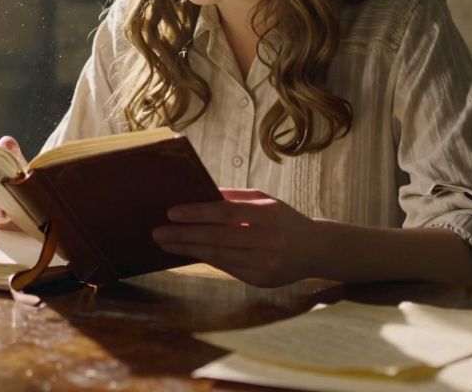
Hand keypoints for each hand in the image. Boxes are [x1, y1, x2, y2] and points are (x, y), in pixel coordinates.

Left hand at [152, 188, 320, 286]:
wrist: (314, 249)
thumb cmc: (282, 219)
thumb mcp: (264, 201)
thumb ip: (234, 197)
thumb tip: (200, 192)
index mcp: (267, 213)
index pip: (225, 212)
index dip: (197, 213)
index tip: (171, 213)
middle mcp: (267, 239)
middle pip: (218, 237)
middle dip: (184, 235)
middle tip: (157, 232)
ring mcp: (264, 262)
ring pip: (219, 255)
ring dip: (188, 250)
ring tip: (165, 244)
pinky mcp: (260, 279)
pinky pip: (226, 267)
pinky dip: (204, 259)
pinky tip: (186, 253)